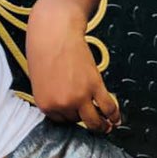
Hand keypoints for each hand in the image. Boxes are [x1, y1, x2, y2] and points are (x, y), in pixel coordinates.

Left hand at [26, 1, 120, 133]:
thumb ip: (50, 94)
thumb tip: (63, 102)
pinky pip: (108, 107)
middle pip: (77, 121)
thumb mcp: (40, 78)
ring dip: (103, 126)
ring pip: (95, 121)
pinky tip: (116, 117)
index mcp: (45, 104)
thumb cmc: (43, 49)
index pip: (61, 120)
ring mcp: (79, 96)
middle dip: (83, 116)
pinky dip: (114, 114)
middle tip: (93, 119)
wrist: (54, 31)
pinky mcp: (94, 86)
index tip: (76, 115)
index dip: (69, 116)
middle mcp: (62, 104)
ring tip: (107, 125)